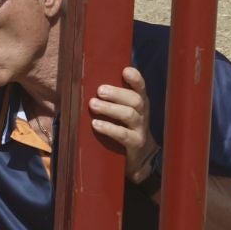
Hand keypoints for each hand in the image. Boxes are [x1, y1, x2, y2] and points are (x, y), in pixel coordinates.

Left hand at [89, 65, 159, 183]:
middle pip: (135, 100)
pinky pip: (124, 135)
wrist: (139, 159)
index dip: (135, 79)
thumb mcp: (121, 114)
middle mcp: (143, 114)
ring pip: (129, 115)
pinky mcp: (135, 144)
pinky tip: (96, 124)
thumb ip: (111, 101)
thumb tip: (87, 87)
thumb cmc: (124, 130)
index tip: (125, 70)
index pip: (140, 88)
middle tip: (100, 90)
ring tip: (93, 104)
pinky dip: (110, 128)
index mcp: (139, 104)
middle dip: (117, 93)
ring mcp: (140, 130)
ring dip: (110, 108)